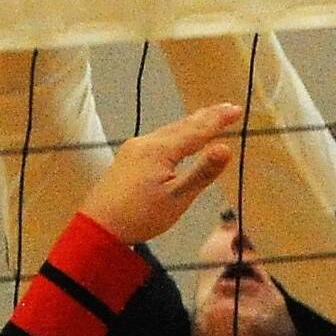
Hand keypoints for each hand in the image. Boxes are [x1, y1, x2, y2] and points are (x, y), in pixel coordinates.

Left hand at [80, 104, 241, 243]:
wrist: (98, 227)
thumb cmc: (140, 216)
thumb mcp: (176, 198)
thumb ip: (202, 173)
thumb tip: (226, 148)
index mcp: (160, 150)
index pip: (196, 131)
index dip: (218, 121)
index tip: (237, 110)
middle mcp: (146, 142)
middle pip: (181, 125)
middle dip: (206, 117)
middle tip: (228, 107)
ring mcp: (133, 149)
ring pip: (168, 131)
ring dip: (190, 124)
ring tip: (207, 117)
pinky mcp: (127, 158)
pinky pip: (158, 139)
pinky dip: (175, 134)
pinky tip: (178, 138)